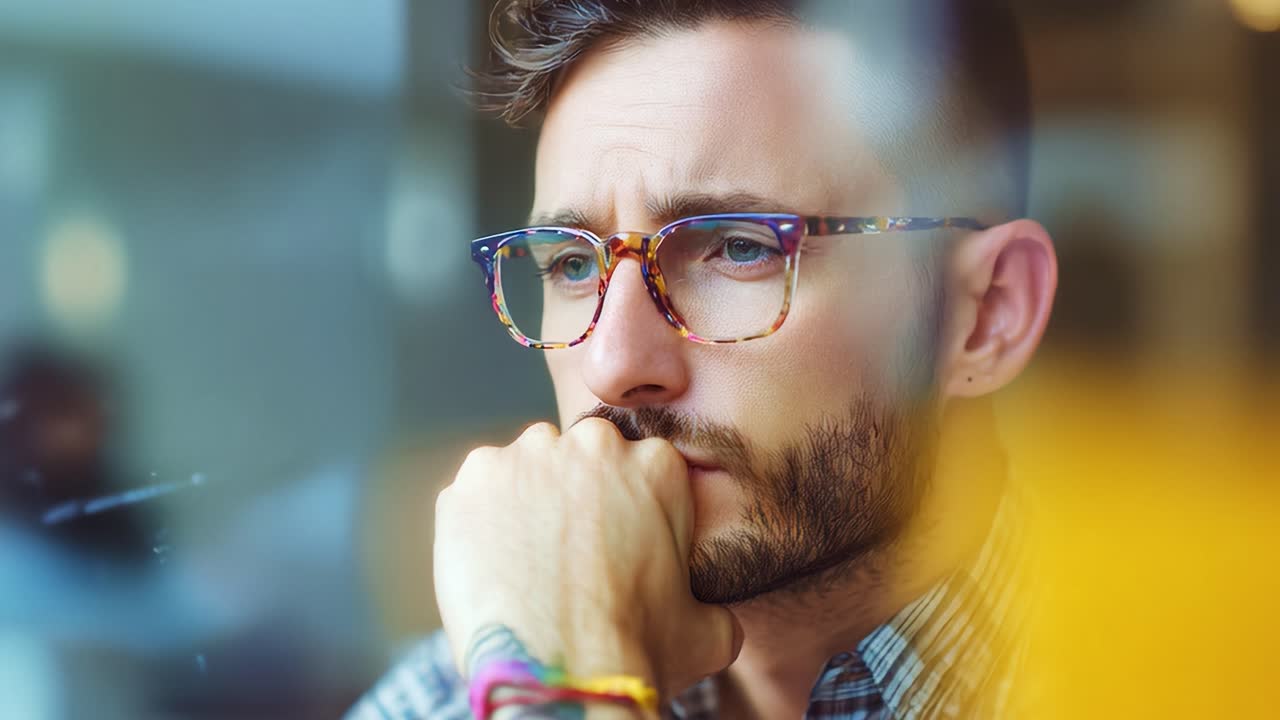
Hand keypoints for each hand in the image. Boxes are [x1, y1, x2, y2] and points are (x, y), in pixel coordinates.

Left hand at [433, 418, 742, 702]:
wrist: (560, 676)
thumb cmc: (636, 653)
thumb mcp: (706, 631)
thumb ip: (711, 604)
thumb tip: (713, 617)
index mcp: (656, 465)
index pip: (633, 466)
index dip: (621, 508)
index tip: (612, 544)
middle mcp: (592, 443)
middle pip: (578, 457)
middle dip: (572, 495)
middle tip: (567, 555)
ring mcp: (526, 456)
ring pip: (525, 468)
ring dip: (525, 502)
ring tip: (527, 563)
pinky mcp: (472, 479)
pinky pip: (476, 492)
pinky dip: (479, 522)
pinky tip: (493, 566)